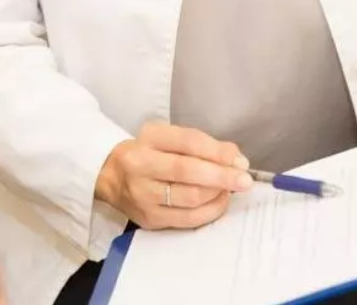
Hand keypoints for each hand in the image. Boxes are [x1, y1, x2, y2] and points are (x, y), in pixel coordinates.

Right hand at [94, 122, 252, 229]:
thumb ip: (201, 144)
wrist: (112, 176)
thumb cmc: (149, 153)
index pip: (187, 142)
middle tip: (244, 180)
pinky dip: (210, 211)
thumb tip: (235, 158)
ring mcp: (143, 195)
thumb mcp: (169, 138)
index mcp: (149, 138)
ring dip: (217, 194)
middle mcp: (141, 165)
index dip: (217, 151)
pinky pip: (188, 219)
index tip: (239, 160)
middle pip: (187, 171)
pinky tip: (218, 202)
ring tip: (230, 189)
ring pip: (190, 198)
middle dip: (222, 176)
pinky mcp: (149, 219)